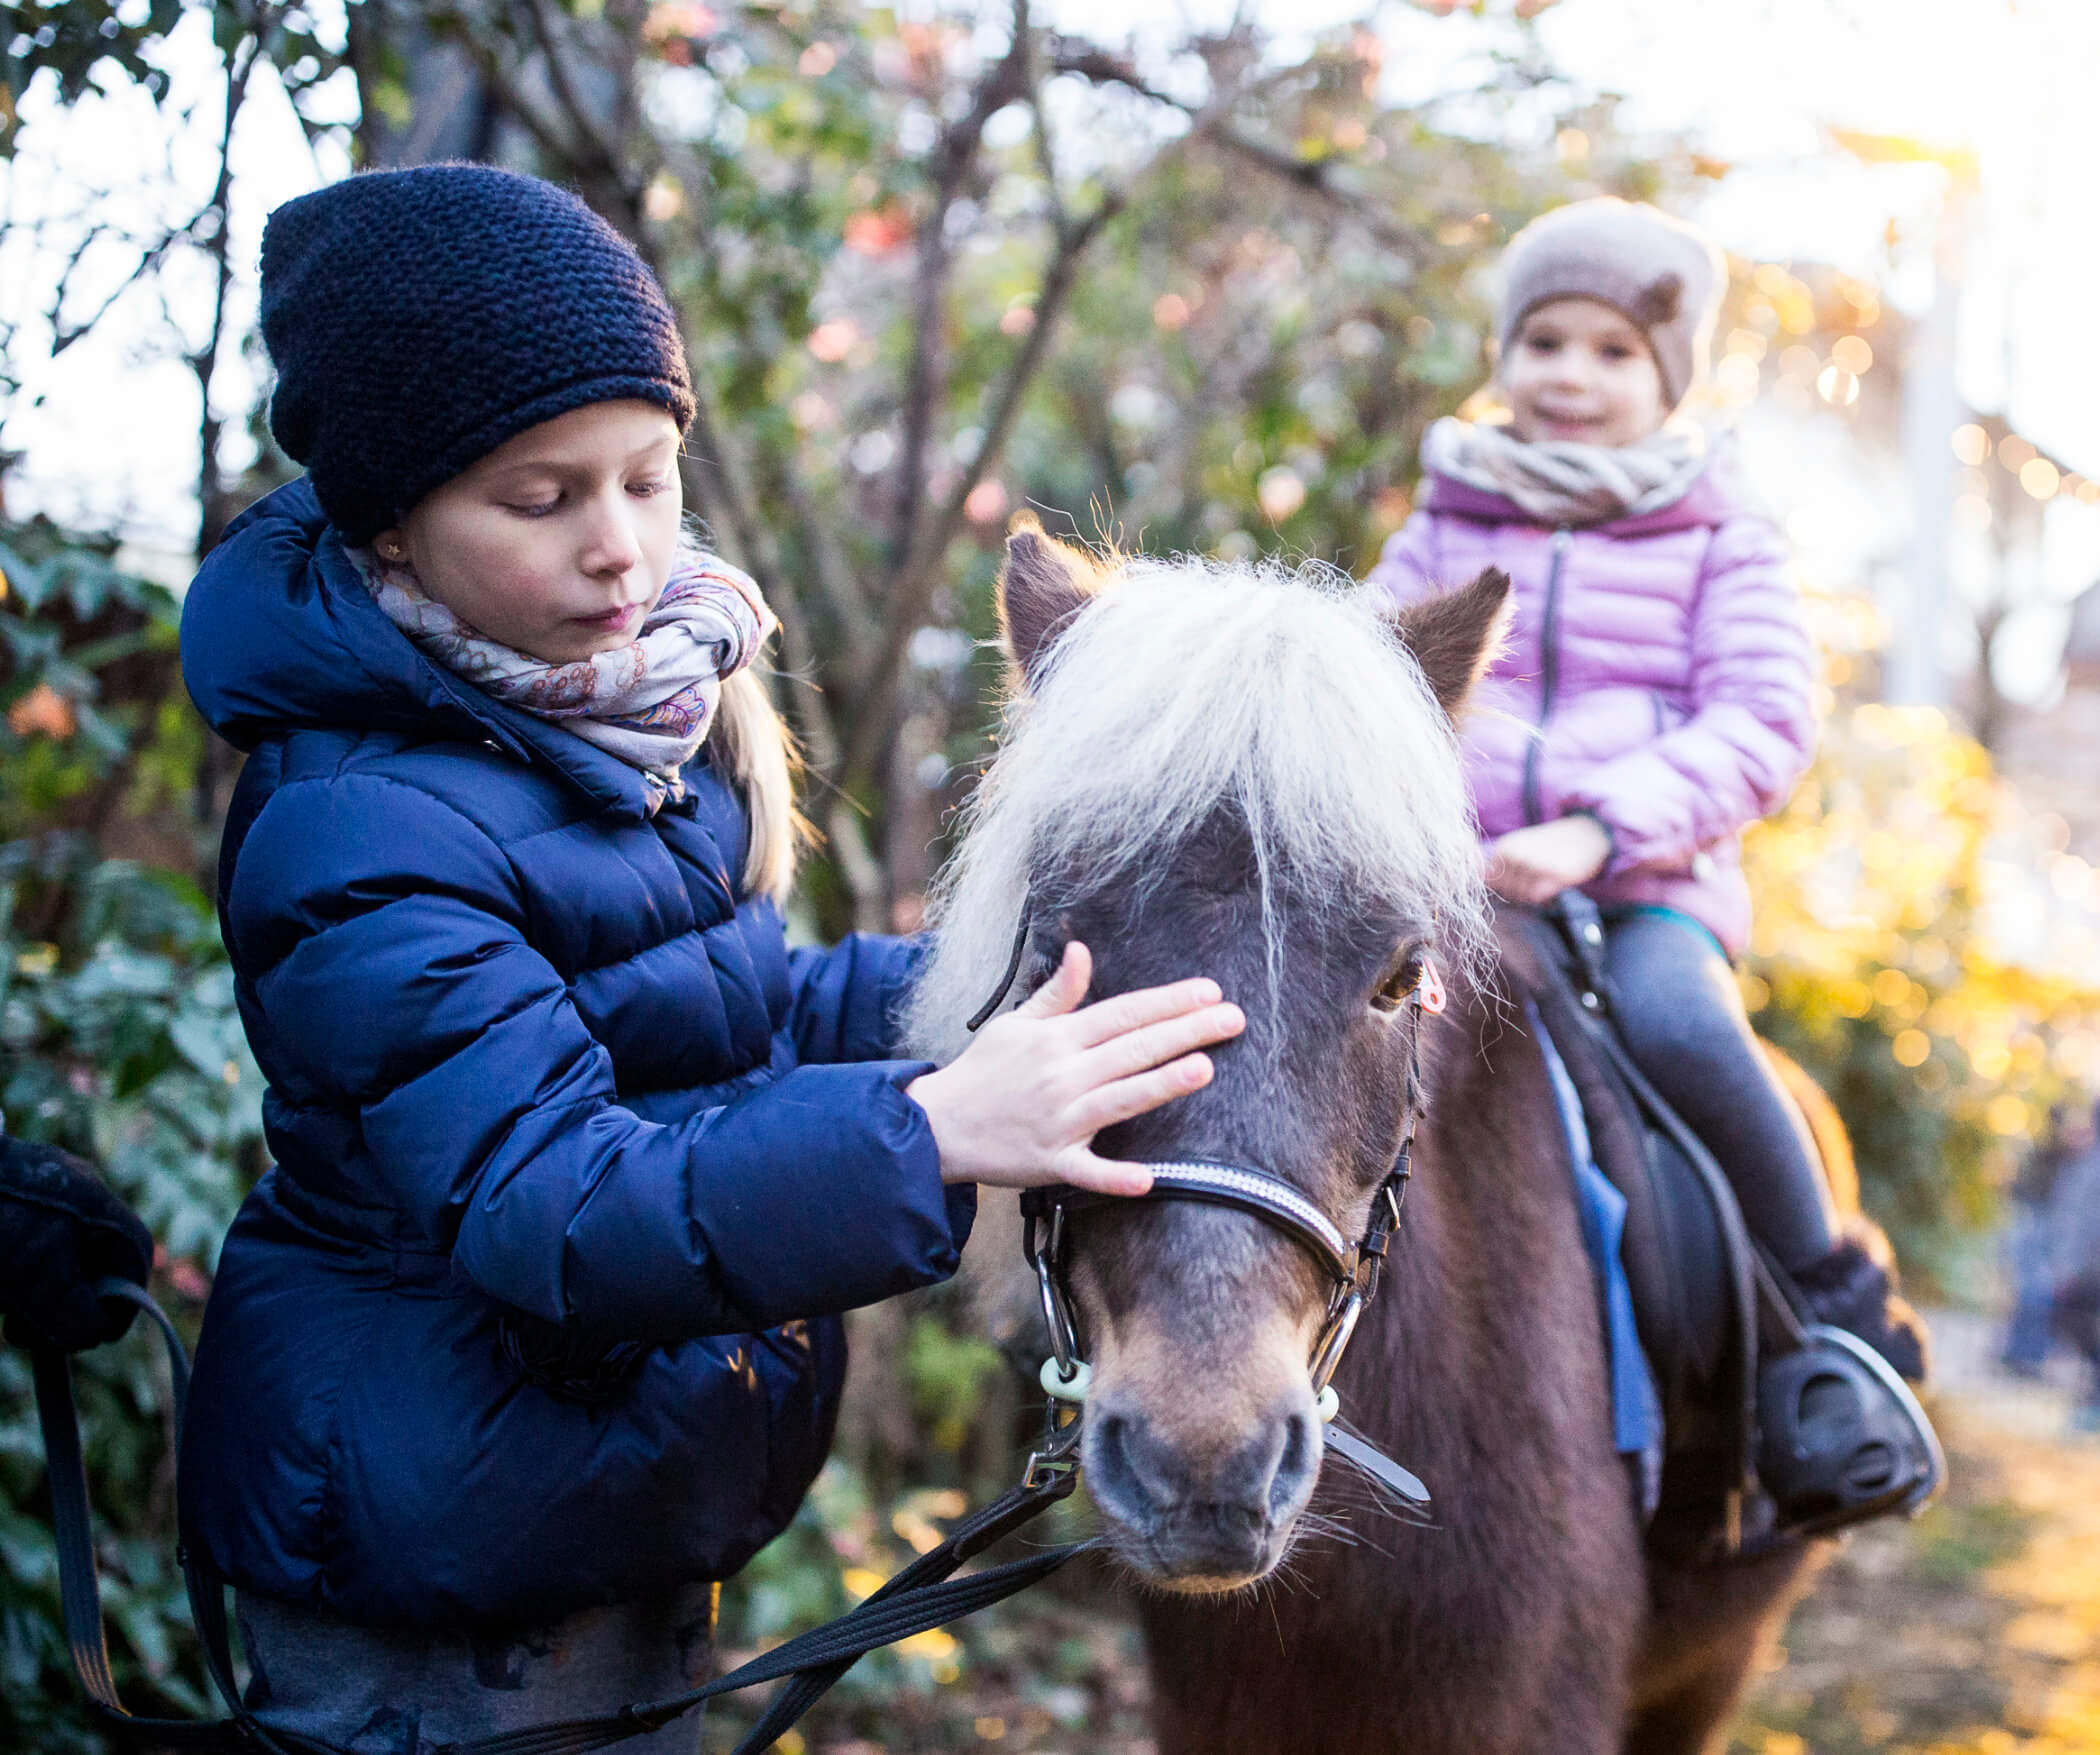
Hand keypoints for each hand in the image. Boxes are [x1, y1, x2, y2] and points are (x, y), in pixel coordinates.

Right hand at [907, 941, 1245, 1196]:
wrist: (940, 1125)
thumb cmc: (983, 1071)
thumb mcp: (1016, 1023)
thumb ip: (1057, 993)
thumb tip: (1083, 951)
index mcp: (1057, 1039)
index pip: (1123, 1013)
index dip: (1168, 1001)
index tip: (1210, 991)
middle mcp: (1062, 1075)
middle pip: (1133, 1049)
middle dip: (1185, 1032)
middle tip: (1232, 1019)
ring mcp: (1059, 1120)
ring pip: (1119, 1099)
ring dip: (1161, 1085)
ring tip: (1204, 1070)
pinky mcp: (1051, 1162)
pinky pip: (1087, 1171)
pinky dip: (1115, 1177)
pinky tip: (1148, 1178)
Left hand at [1484, 815, 1612, 905]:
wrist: (1589, 832)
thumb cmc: (1555, 844)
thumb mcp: (1524, 847)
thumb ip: (1502, 865)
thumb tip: (1478, 879)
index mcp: (1505, 847)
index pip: (1490, 882)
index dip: (1506, 887)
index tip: (1524, 878)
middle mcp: (1515, 855)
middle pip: (1506, 892)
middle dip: (1521, 892)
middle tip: (1541, 878)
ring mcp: (1532, 865)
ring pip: (1521, 897)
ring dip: (1534, 894)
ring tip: (1549, 879)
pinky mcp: (1550, 874)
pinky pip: (1537, 898)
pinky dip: (1546, 896)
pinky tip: (1556, 884)